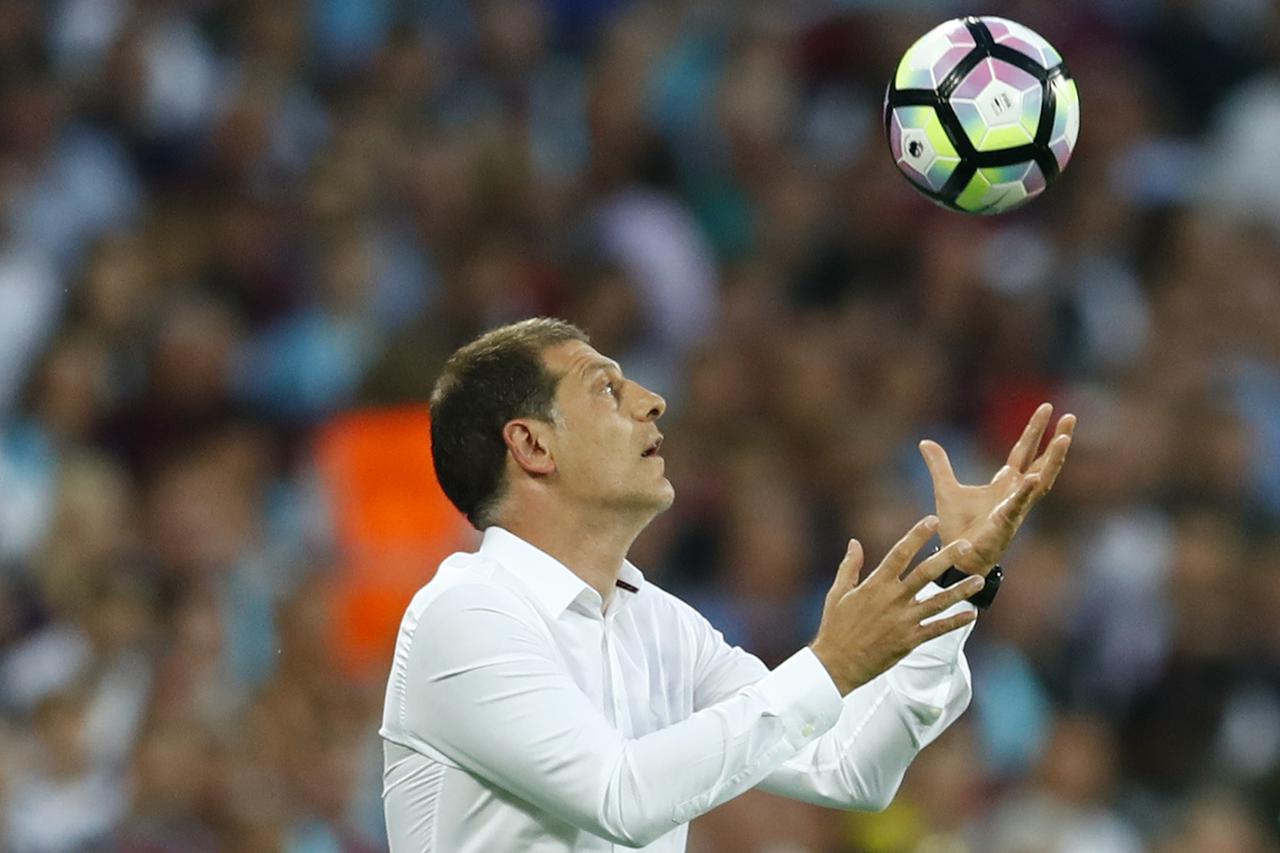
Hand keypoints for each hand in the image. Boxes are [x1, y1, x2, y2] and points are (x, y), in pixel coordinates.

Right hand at [810, 516, 982, 695]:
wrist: (837, 663)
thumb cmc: (835, 627)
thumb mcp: (837, 593)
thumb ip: (849, 566)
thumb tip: (855, 542)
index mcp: (875, 584)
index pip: (900, 553)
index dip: (917, 535)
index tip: (932, 520)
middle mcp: (893, 599)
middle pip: (926, 573)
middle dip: (948, 557)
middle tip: (967, 544)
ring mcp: (904, 621)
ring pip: (939, 602)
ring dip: (961, 591)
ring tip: (979, 580)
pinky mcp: (910, 640)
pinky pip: (938, 629)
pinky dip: (955, 622)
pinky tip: (971, 614)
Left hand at [918, 403, 1074, 573]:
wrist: (955, 556)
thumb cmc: (958, 527)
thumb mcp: (946, 488)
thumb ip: (939, 465)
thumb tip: (925, 442)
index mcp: (1005, 483)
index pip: (1024, 451)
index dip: (1035, 430)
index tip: (1048, 407)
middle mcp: (1016, 493)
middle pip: (1041, 461)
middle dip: (1056, 440)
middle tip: (1070, 417)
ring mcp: (1015, 508)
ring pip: (1041, 481)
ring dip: (1053, 461)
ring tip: (1063, 439)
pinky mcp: (1005, 523)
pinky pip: (1017, 505)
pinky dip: (1026, 492)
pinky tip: (1035, 478)